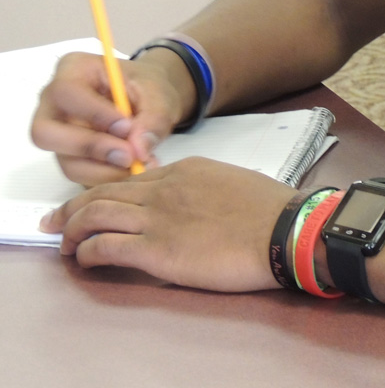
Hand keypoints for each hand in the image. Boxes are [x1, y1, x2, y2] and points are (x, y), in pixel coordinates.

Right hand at [30, 52, 183, 185]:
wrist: (152, 98)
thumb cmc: (149, 87)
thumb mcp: (160, 93)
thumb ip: (154, 118)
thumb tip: (139, 149)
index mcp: (73, 70)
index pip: (67, 93)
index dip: (94, 114)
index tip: (127, 127)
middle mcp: (54, 102)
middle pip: (45, 133)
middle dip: (90, 148)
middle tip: (129, 156)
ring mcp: (58, 132)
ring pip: (65, 161)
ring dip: (105, 170)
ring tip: (141, 163)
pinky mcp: (69, 155)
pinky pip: (79, 175)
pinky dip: (108, 177)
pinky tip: (134, 168)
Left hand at [39, 157, 296, 291]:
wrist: (282, 228)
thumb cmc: (267, 208)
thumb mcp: (231, 183)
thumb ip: (203, 188)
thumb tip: (192, 202)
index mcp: (184, 171)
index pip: (131, 180)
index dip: (106, 193)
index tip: (95, 206)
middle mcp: (163, 188)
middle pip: (103, 193)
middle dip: (72, 207)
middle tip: (56, 221)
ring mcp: (157, 217)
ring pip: (95, 214)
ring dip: (72, 229)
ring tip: (64, 244)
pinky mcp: (156, 250)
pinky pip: (105, 246)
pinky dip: (86, 252)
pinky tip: (83, 260)